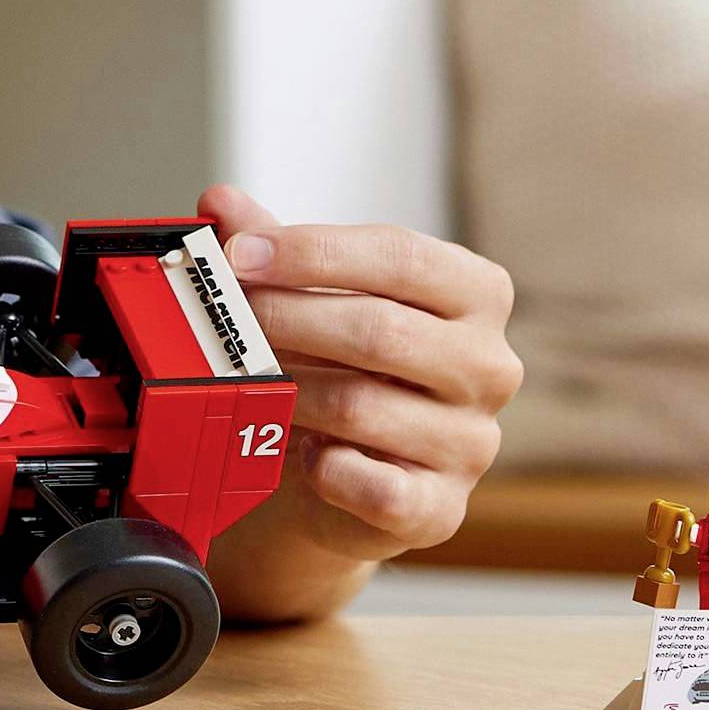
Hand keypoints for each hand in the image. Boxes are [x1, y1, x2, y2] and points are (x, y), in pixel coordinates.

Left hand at [197, 185, 521, 619]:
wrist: (342, 469)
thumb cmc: (337, 362)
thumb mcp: (309, 292)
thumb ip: (269, 243)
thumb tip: (220, 201)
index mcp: (475, 294)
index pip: (401, 256)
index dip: (311, 252)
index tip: (237, 255)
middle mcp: (489, 366)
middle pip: (379, 331)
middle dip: (285, 319)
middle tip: (224, 319)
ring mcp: (472, 442)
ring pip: (361, 406)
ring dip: (287, 390)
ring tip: (248, 382)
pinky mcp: (439, 507)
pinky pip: (375, 487)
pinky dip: (322, 468)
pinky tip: (297, 450)